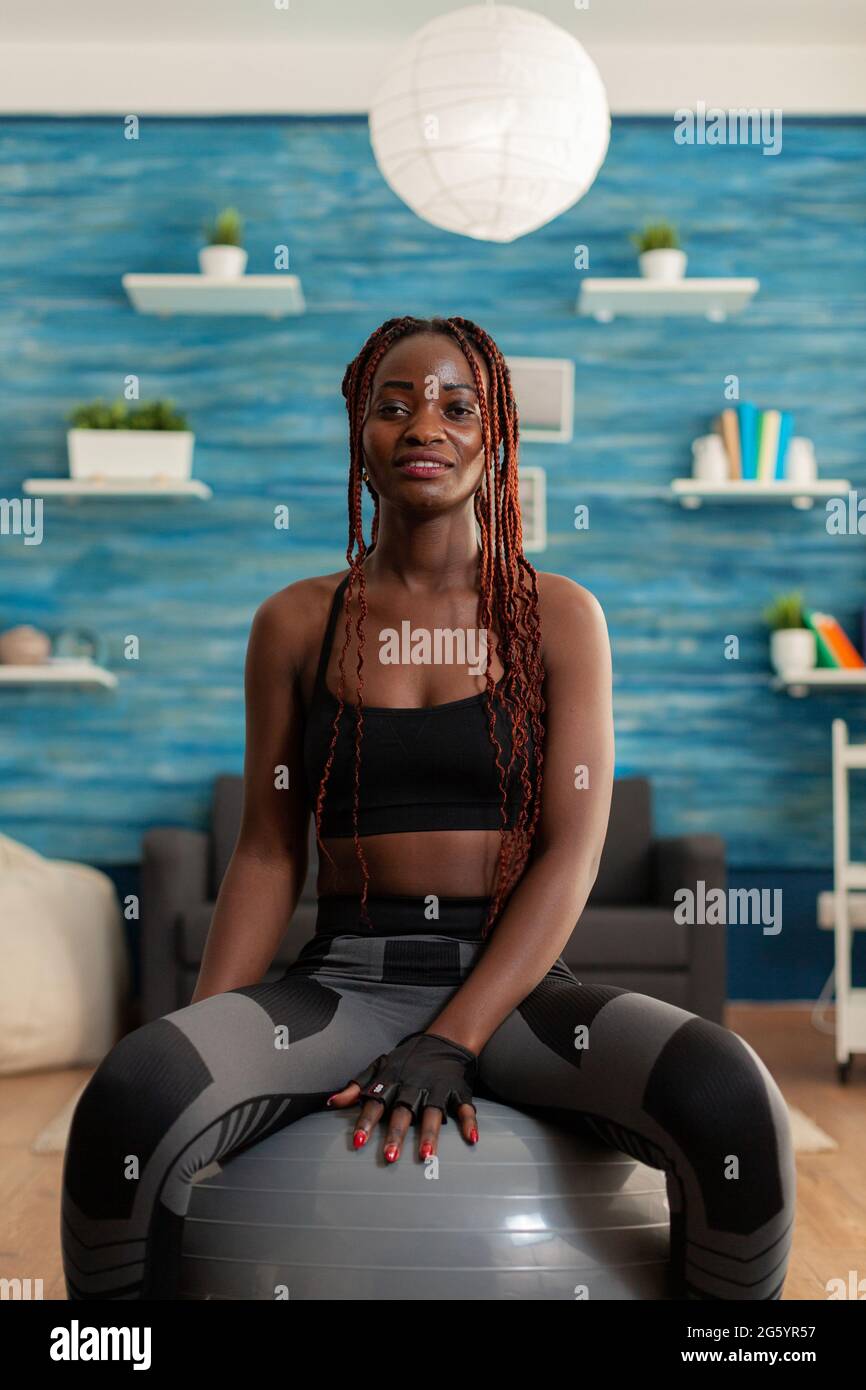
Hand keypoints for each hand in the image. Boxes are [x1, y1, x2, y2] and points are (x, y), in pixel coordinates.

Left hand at [326, 1031, 479, 1163]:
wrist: (443, 1040)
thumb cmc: (406, 1060)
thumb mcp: (378, 1068)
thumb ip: (356, 1087)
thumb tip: (331, 1103)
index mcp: (392, 1082)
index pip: (375, 1103)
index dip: (366, 1122)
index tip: (358, 1141)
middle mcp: (413, 1087)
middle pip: (403, 1112)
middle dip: (396, 1133)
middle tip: (390, 1157)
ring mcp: (436, 1089)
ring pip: (432, 1113)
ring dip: (429, 1134)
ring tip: (425, 1156)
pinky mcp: (457, 1091)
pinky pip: (464, 1107)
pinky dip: (468, 1121)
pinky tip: (470, 1138)